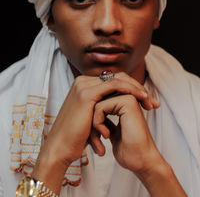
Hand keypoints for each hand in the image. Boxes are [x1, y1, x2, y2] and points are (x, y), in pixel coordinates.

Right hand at [32, 72, 158, 193]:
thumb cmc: (76, 138)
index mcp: (84, 86)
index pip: (113, 81)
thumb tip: (116, 109)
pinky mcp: (86, 93)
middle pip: (117, 78)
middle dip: (137, 88)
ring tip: (149, 102)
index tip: (147, 102)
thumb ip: (102, 110)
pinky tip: (140, 99)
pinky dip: (130, 90)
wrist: (60, 148)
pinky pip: (114, 85)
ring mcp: (83, 85)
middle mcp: (83, 82)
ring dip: (136, 89)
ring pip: (118, 79)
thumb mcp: (91, 119)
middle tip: (152, 102)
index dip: (131, 89)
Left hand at [90, 91, 187, 196]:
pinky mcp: (127, 102)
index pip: (98, 105)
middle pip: (96, 104)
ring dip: (94, 126)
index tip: (96, 141)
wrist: (142, 161)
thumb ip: (105, 121)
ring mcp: (128, 98)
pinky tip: (107, 135)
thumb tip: (91, 115)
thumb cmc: (129, 151)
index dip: (93, 122)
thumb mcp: (112, 132)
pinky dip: (98, 123)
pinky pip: (100, 107)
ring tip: (99, 142)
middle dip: (92, 124)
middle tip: (96, 144)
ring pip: (96, 105)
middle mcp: (127, 98)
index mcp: (125, 105)